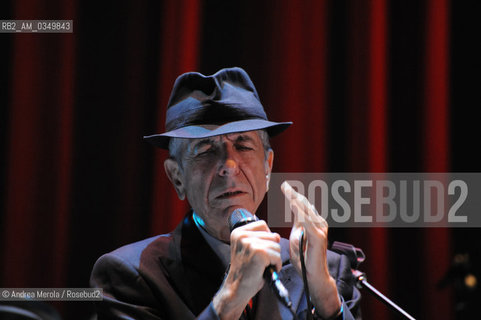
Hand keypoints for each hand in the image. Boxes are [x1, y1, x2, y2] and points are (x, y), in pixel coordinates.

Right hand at [213, 220, 280, 319]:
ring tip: (262, 266)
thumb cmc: (245, 270)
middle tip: (260, 261)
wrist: (236, 289)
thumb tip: (277, 236)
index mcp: (238, 232)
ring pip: (276, 246)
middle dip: (271, 250)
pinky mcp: (259, 253)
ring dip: (274, 258)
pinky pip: (277, 256)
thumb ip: (260, 238)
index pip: (263, 225)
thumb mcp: (248, 248)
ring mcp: (250, 243)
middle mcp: (242, 235)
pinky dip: (276, 265)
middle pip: (272, 235)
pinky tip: (265, 270)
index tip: (259, 251)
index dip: (266, 238)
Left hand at [282, 181, 341, 318]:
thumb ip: (297, 221)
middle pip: (304, 205)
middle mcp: (319, 223)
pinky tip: (294, 205)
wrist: (313, 275)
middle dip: (293, 194)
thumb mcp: (297, 235)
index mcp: (314, 222)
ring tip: (287, 191)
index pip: (302, 205)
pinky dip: (300, 213)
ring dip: (296, 200)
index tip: (283, 185)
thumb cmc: (305, 257)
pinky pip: (307, 223)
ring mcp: (320, 229)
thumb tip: (294, 206)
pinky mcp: (318, 237)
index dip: (293, 195)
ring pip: (306, 211)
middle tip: (283, 184)